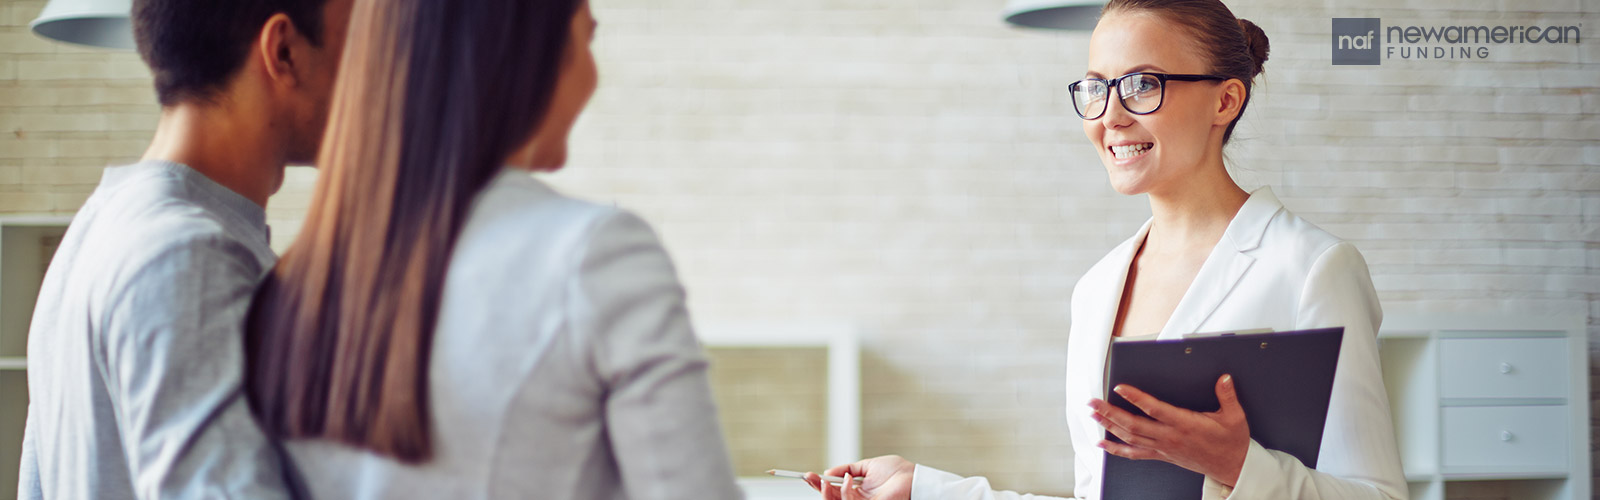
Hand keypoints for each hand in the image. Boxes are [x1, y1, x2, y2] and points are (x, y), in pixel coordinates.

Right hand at [801, 455, 914, 499]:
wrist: (913, 478)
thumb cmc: (898, 472)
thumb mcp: (868, 466)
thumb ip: (848, 468)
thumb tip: (828, 471)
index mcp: (857, 491)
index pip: (834, 490)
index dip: (820, 484)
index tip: (809, 475)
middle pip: (831, 499)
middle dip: (818, 488)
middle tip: (810, 477)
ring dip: (827, 491)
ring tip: (828, 479)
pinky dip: (845, 492)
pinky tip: (847, 480)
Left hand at [1088, 374, 1250, 486]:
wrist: (1232, 467)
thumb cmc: (1231, 442)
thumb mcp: (1235, 417)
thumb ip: (1227, 396)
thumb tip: (1224, 378)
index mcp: (1186, 424)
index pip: (1155, 409)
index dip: (1136, 398)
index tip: (1120, 387)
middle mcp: (1170, 437)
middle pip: (1133, 424)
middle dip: (1110, 412)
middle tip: (1093, 402)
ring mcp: (1164, 448)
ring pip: (1130, 438)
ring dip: (1109, 426)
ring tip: (1093, 415)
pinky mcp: (1162, 455)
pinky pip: (1135, 454)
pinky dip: (1116, 449)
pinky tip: (1103, 444)